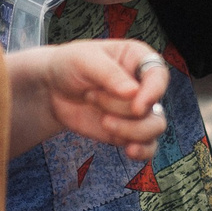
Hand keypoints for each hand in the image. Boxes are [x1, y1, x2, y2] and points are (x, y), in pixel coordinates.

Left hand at [37, 39, 169, 161]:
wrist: (53, 89)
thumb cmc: (71, 65)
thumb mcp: (84, 60)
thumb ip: (109, 74)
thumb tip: (133, 92)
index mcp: (138, 59)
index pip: (159, 75)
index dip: (153, 92)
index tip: (136, 107)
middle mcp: (143, 85)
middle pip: (153, 106)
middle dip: (122, 109)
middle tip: (91, 96)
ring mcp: (137, 110)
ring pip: (155, 128)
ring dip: (129, 130)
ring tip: (103, 121)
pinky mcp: (129, 131)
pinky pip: (148, 146)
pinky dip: (142, 151)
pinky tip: (129, 151)